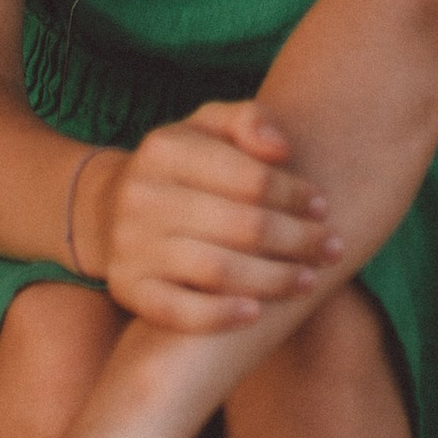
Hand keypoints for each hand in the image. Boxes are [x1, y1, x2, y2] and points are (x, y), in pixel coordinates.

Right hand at [91, 99, 340, 328]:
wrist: (105, 210)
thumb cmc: (181, 168)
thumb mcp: (206, 127)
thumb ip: (247, 120)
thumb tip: (282, 148)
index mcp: (165, 148)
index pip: (250, 177)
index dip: (295, 195)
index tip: (323, 207)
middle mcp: (142, 195)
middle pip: (242, 226)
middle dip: (298, 241)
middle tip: (332, 249)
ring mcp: (131, 245)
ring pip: (217, 271)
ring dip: (274, 280)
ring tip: (309, 281)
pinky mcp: (127, 288)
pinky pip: (178, 311)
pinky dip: (220, 316)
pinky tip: (257, 314)